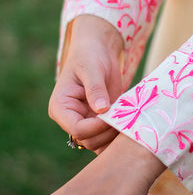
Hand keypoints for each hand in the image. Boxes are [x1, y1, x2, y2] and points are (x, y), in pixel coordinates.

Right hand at [49, 15, 124, 151]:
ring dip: (115, 135)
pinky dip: (119, 134)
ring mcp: (86, 122)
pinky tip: (130, 122)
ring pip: (99, 143)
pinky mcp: (100, 122)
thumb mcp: (92, 69)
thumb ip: (95, 89)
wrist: (99, 51)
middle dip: (108, 132)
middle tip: (126, 117)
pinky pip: (108, 138)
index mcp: (60, 107)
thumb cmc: (90, 55)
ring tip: (130, 118)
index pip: (77, 129)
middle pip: (89, 140)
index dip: (97, 127)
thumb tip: (101, 110)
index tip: (114, 114)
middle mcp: (71, 119)